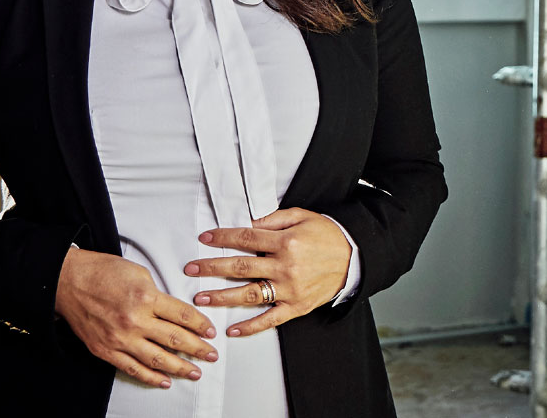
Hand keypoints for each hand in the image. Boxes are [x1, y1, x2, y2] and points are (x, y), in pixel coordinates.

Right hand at [55, 247, 217, 387]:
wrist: (68, 281)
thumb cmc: (101, 272)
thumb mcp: (138, 273)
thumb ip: (157, 294)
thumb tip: (172, 311)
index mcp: (146, 297)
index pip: (183, 316)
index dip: (201, 326)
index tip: (211, 332)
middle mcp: (135, 321)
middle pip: (175, 339)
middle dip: (198, 349)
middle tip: (211, 355)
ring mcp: (120, 339)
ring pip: (158, 359)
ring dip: (180, 368)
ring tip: (194, 372)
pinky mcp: (106, 350)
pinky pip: (133, 369)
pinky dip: (151, 378)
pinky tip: (164, 381)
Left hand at [183, 208, 351, 337]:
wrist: (355, 257)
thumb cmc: (327, 235)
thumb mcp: (301, 217)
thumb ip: (272, 220)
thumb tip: (246, 223)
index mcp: (285, 242)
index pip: (246, 238)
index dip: (222, 237)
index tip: (204, 238)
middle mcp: (285, 266)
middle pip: (240, 267)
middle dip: (212, 268)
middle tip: (191, 269)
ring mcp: (290, 289)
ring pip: (249, 294)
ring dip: (222, 297)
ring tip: (201, 298)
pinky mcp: (297, 306)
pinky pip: (270, 319)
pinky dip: (251, 327)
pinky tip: (232, 329)